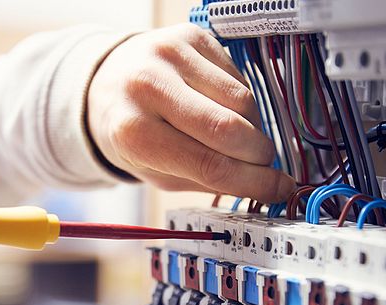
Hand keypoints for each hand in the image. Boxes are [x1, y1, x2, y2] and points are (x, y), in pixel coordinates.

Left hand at [87, 24, 294, 202]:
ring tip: (239, 139)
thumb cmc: (132, 133)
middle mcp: (148, 86)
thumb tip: (264, 185)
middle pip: (229, 130)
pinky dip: (242, 102)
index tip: (278, 188)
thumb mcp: (156, 172)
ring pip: (241, 100)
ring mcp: (170, 55)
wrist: (106, 83)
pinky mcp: (190, 35)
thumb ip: (207, 180)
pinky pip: (237, 76)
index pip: (209, 164)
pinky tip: (225, 110)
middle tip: (262, 165)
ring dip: (253, 128)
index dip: (252, 182)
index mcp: (133, 132)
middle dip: (258, 155)